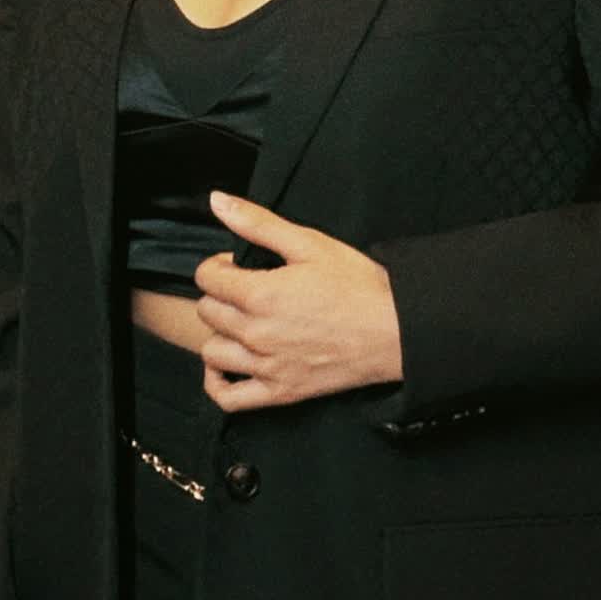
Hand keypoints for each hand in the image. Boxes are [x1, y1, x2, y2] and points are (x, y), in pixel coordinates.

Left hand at [192, 192, 403, 411]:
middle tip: (245, 288)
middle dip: (220, 294)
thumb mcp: (309, 242)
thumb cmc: (357, 285)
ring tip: (240, 323)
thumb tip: (217, 201)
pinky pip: (228, 398)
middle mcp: (256, 333)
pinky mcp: (281, 392)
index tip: (237, 265)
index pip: (207, 277)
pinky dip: (218, 383)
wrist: (394, 330)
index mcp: (260, 293)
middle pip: (208, 311)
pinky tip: (227, 366)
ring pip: (212, 352)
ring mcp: (267, 366)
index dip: (219, 265)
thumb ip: (257, 222)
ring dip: (219, 334)